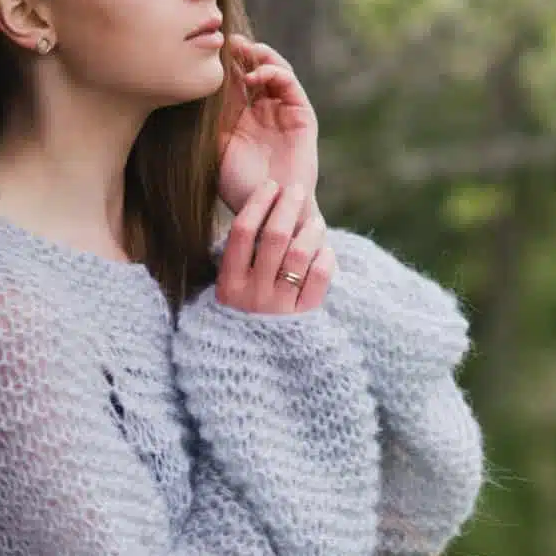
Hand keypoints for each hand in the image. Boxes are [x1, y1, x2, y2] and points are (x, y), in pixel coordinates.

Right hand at [215, 181, 334, 315]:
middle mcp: (253, 295)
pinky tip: (325, 249)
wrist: (253, 369)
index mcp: (229, 284)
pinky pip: (320, 277)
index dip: (258, 203)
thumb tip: (253, 212)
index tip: (270, 186)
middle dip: (287, 206)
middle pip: (274, 237)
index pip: (241, 232)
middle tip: (296, 189)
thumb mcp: (229, 292)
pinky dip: (325, 257)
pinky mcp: (305, 316)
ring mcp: (279, 307)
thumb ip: (238, 260)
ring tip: (315, 221)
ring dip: (311, 229)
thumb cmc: (243, 318)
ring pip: (300, 254)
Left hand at [216, 37, 317, 215]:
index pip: (231, 82)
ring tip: (243, 49)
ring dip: (260, 56)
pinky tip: (258, 74)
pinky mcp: (302, 116)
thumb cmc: (237, 186)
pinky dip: (276, 73)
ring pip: (274, 72)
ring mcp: (283, 112)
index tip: (205, 49)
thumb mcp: (213, 147)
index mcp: (239, 118)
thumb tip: (191, 85)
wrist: (269, 209)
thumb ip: (208, 119)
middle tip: (224, 40)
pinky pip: (290, 85)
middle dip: (241, 53)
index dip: (221, 64)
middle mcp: (262, 111)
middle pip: (253, 70)